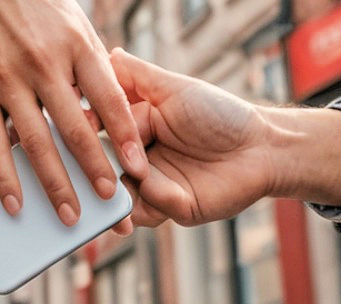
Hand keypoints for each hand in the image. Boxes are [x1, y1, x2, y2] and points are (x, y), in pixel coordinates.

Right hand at [0, 0, 146, 226]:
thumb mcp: (71, 19)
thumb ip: (90, 64)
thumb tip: (109, 112)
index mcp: (68, 47)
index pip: (104, 104)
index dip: (121, 143)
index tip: (134, 174)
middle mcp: (28, 64)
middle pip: (55, 135)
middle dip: (71, 181)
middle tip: (81, 215)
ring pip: (1, 139)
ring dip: (12, 181)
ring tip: (21, 210)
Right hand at [107, 49, 340, 225]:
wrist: (262, 150)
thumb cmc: (222, 115)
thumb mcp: (175, 89)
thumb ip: (138, 76)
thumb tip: (106, 54)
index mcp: (134, 129)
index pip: (99, 132)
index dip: (87, 132)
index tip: (79, 127)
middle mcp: (136, 160)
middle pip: (101, 167)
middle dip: (96, 167)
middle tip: (96, 164)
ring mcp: (151, 187)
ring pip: (116, 195)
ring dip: (120, 191)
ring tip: (129, 183)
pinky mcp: (167, 210)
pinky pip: (146, 212)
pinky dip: (154, 202)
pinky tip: (173, 193)